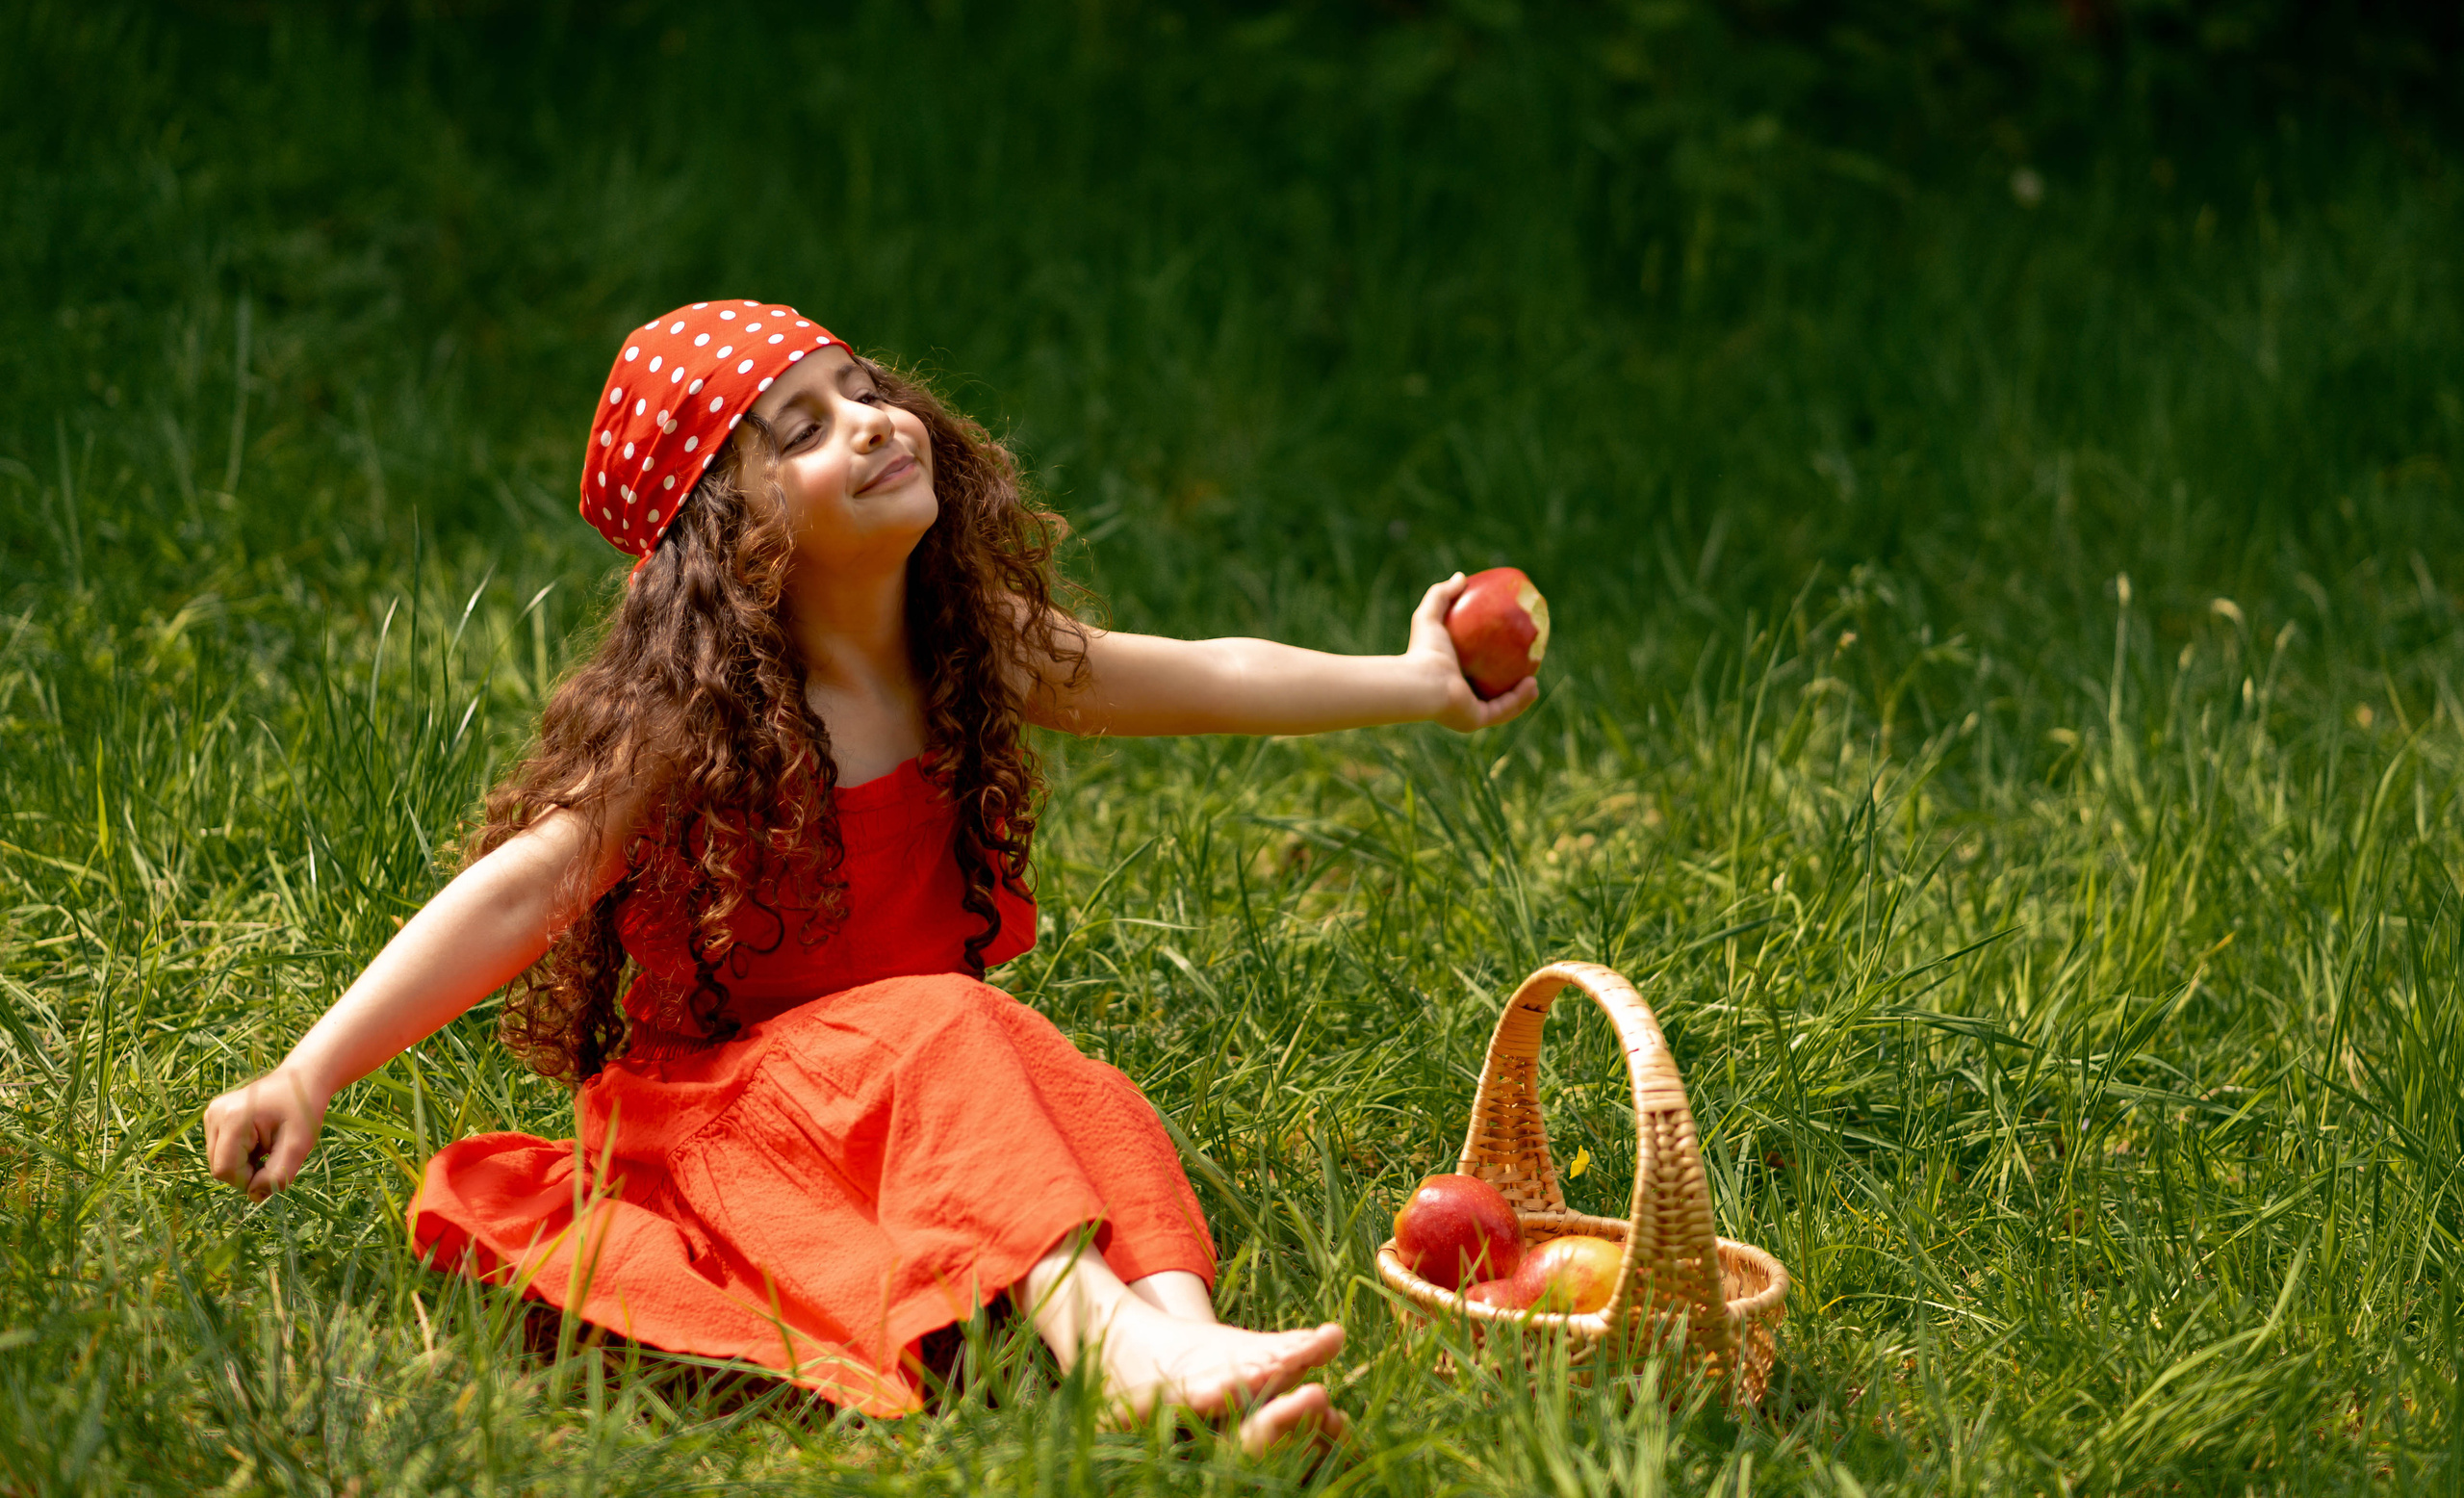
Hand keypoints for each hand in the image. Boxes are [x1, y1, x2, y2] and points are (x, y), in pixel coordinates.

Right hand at [203, 1065, 329, 1201]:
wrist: (302, 1080)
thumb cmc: (304, 1110)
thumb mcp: (299, 1145)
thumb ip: (278, 1175)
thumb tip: (254, 1196)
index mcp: (232, 1118)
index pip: (225, 1170)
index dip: (249, 1180)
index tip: (274, 1167)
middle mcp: (215, 1114)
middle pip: (220, 1168)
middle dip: (247, 1172)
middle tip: (275, 1155)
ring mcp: (212, 1114)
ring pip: (219, 1162)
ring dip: (245, 1163)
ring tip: (268, 1145)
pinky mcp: (214, 1117)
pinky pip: (221, 1151)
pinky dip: (241, 1154)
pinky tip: (259, 1140)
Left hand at [1409, 573, 1541, 732]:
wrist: (1420, 682)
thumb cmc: (1422, 650)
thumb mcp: (1430, 615)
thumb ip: (1442, 594)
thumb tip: (1461, 576)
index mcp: (1446, 678)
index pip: (1471, 671)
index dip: (1490, 661)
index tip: (1508, 646)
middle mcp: (1456, 698)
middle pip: (1488, 692)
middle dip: (1508, 683)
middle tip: (1526, 665)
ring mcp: (1466, 713)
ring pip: (1500, 706)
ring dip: (1519, 696)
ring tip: (1535, 679)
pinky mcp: (1475, 720)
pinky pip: (1503, 709)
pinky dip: (1519, 700)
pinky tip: (1533, 684)